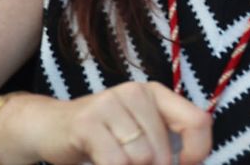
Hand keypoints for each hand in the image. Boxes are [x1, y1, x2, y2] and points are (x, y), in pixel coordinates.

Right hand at [25, 82, 210, 164]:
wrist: (51, 127)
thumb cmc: (103, 136)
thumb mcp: (140, 134)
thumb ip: (165, 143)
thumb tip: (190, 164)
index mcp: (155, 94)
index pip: (198, 121)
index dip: (198, 152)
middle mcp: (135, 92)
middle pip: (162, 152)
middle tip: (129, 164)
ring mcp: (109, 103)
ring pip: (141, 158)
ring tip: (114, 160)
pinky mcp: (87, 123)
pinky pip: (115, 162)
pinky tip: (101, 162)